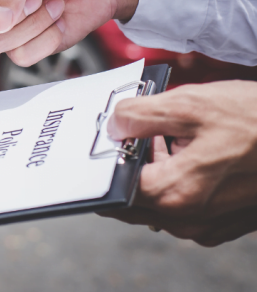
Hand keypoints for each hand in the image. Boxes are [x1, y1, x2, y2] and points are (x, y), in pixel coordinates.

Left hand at [98, 81, 256, 245]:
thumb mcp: (190, 103)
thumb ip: (139, 116)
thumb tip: (113, 126)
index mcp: (175, 192)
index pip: (113, 190)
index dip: (104, 164)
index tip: (104, 143)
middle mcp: (189, 218)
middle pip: (132, 200)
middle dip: (126, 168)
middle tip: (131, 135)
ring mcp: (208, 224)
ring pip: (157, 203)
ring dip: (153, 172)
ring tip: (166, 138)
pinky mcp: (224, 223)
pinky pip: (183, 206)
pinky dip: (177, 181)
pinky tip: (188, 152)